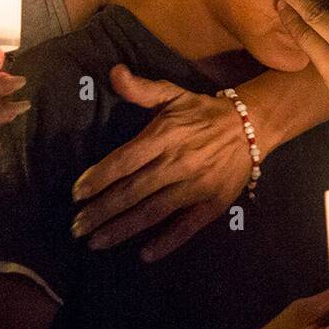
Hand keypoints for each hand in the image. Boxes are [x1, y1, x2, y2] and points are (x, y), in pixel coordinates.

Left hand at [70, 65, 250, 260]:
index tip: (76, 194)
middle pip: (132, 191)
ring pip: (153, 212)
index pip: (124, 160)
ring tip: (96, 243)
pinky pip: (186, 227)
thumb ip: (141, 89)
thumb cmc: (204, 112)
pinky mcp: (212, 204)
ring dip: (122, 229)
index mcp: (164, 136)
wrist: (251, 126)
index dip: (98, 177)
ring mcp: (195, 186)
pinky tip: (145, 255)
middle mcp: (176, 163)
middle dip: (101, 211)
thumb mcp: (173, 94)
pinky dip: (166, 242)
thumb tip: (113, 72)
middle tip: (76, 227)